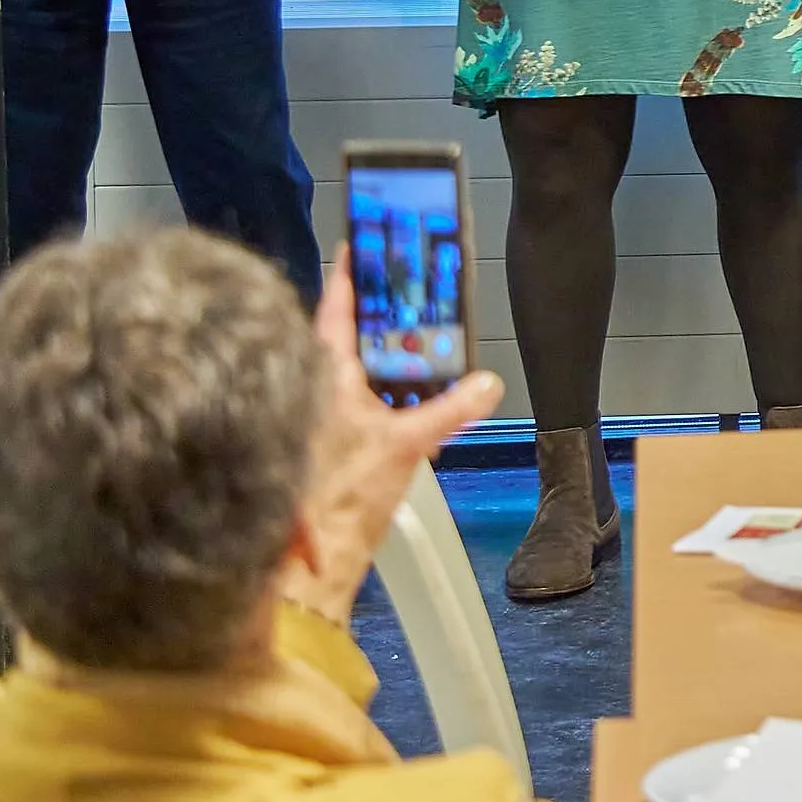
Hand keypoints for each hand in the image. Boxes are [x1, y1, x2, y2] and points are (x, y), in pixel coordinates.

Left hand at [274, 264, 502, 621]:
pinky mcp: (328, 443)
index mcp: (324, 375)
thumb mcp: (407, 443)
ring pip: (352, 369)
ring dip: (384, 355)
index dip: (348, 274)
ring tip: (421, 343)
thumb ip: (451, 409)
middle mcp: (313, 390)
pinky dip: (384, 391)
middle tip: (406, 288)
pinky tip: (412, 400)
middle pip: (345, 335)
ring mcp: (319, 417)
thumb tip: (487, 383)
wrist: (315, 559)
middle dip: (377, 314)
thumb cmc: (341, 497)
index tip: (357, 243)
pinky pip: (358, 400)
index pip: (335, 309)